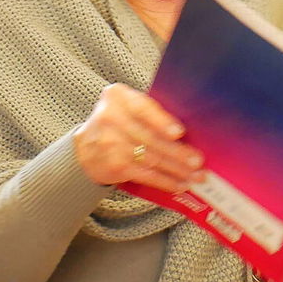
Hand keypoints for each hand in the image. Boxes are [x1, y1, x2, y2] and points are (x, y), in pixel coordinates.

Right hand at [73, 82, 203, 189]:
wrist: (85, 148)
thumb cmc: (117, 122)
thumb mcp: (127, 105)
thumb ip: (151, 110)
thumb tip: (189, 130)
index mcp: (117, 97)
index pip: (141, 108)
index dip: (161, 121)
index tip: (179, 132)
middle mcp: (110, 118)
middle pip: (150, 138)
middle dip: (178, 152)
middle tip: (198, 161)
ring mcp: (110, 144)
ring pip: (151, 158)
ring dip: (176, 169)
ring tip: (196, 175)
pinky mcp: (114, 166)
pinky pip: (145, 174)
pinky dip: (165, 181)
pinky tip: (180, 184)